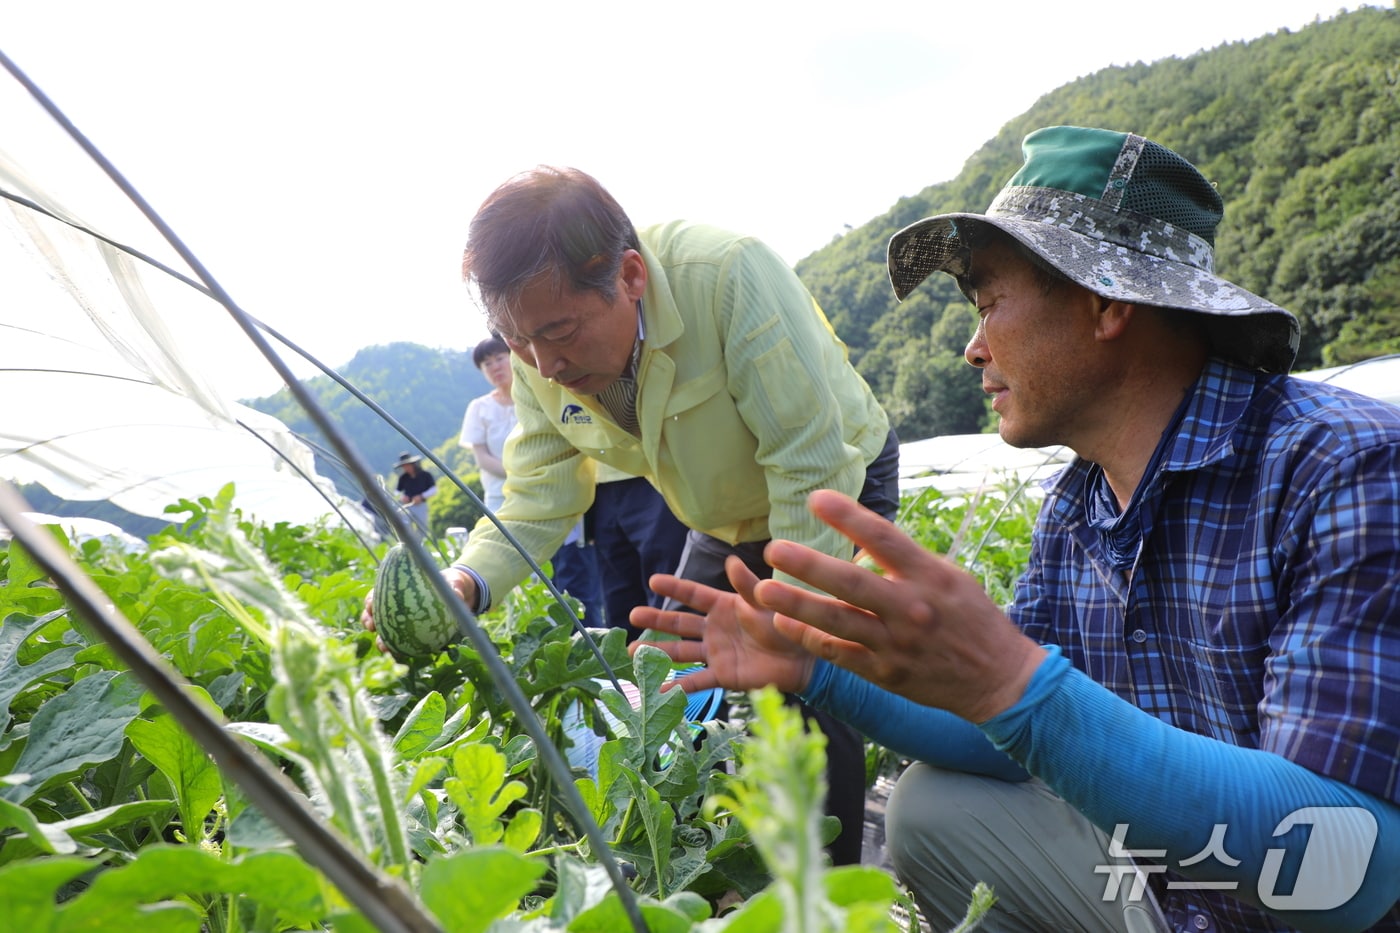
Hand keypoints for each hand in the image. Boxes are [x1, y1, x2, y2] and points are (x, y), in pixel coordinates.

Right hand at [361, 566, 477, 653]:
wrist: (459, 596)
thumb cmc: (452, 585)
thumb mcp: (454, 584)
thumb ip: (454, 588)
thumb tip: (455, 593)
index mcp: (399, 590)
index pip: (378, 594)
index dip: (370, 600)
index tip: (370, 606)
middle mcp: (397, 606)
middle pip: (375, 613)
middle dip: (368, 620)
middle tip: (371, 626)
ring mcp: (402, 621)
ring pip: (384, 632)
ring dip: (380, 640)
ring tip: (383, 647)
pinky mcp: (411, 636)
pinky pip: (401, 644)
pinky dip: (396, 650)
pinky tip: (397, 656)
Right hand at [629, 555, 816, 694]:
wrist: (803, 658)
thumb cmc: (786, 624)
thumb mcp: (766, 602)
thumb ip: (747, 586)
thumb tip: (731, 562)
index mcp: (724, 606)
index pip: (694, 594)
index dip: (674, 587)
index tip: (653, 579)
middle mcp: (714, 629)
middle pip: (679, 622)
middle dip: (656, 618)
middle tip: (633, 614)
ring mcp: (716, 653)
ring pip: (681, 650)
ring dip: (658, 651)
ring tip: (633, 651)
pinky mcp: (723, 675)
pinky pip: (697, 681)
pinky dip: (677, 687)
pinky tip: (657, 690)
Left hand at [752, 489, 1043, 723]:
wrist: (998, 679)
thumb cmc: (971, 618)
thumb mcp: (949, 578)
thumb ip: (904, 563)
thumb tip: (857, 547)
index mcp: (930, 577)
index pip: (884, 538)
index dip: (848, 517)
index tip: (815, 498)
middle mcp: (911, 609)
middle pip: (852, 583)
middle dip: (809, 566)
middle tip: (773, 549)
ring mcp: (897, 645)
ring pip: (837, 623)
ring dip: (797, 605)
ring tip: (763, 590)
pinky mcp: (886, 674)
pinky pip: (839, 655)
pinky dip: (810, 639)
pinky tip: (783, 624)